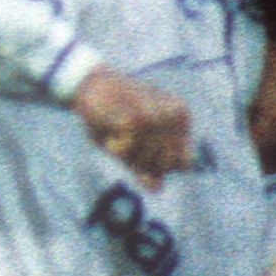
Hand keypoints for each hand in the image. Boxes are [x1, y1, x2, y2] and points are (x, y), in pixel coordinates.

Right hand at [69, 68, 192, 184]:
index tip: (142, 163)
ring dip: (132, 158)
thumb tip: (158, 189)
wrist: (92, 86)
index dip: (163, 168)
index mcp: (180, 119)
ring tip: (118, 146)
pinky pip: (133, 149)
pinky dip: (120, 150)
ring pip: (153, 156)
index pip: (184, 162)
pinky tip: (111, 142)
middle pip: (167, 162)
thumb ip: (144, 167)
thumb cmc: (114, 117)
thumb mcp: (131, 146)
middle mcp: (175, 114)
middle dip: (147, 165)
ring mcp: (158, 112)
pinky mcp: (136, 113)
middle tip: (128, 155)